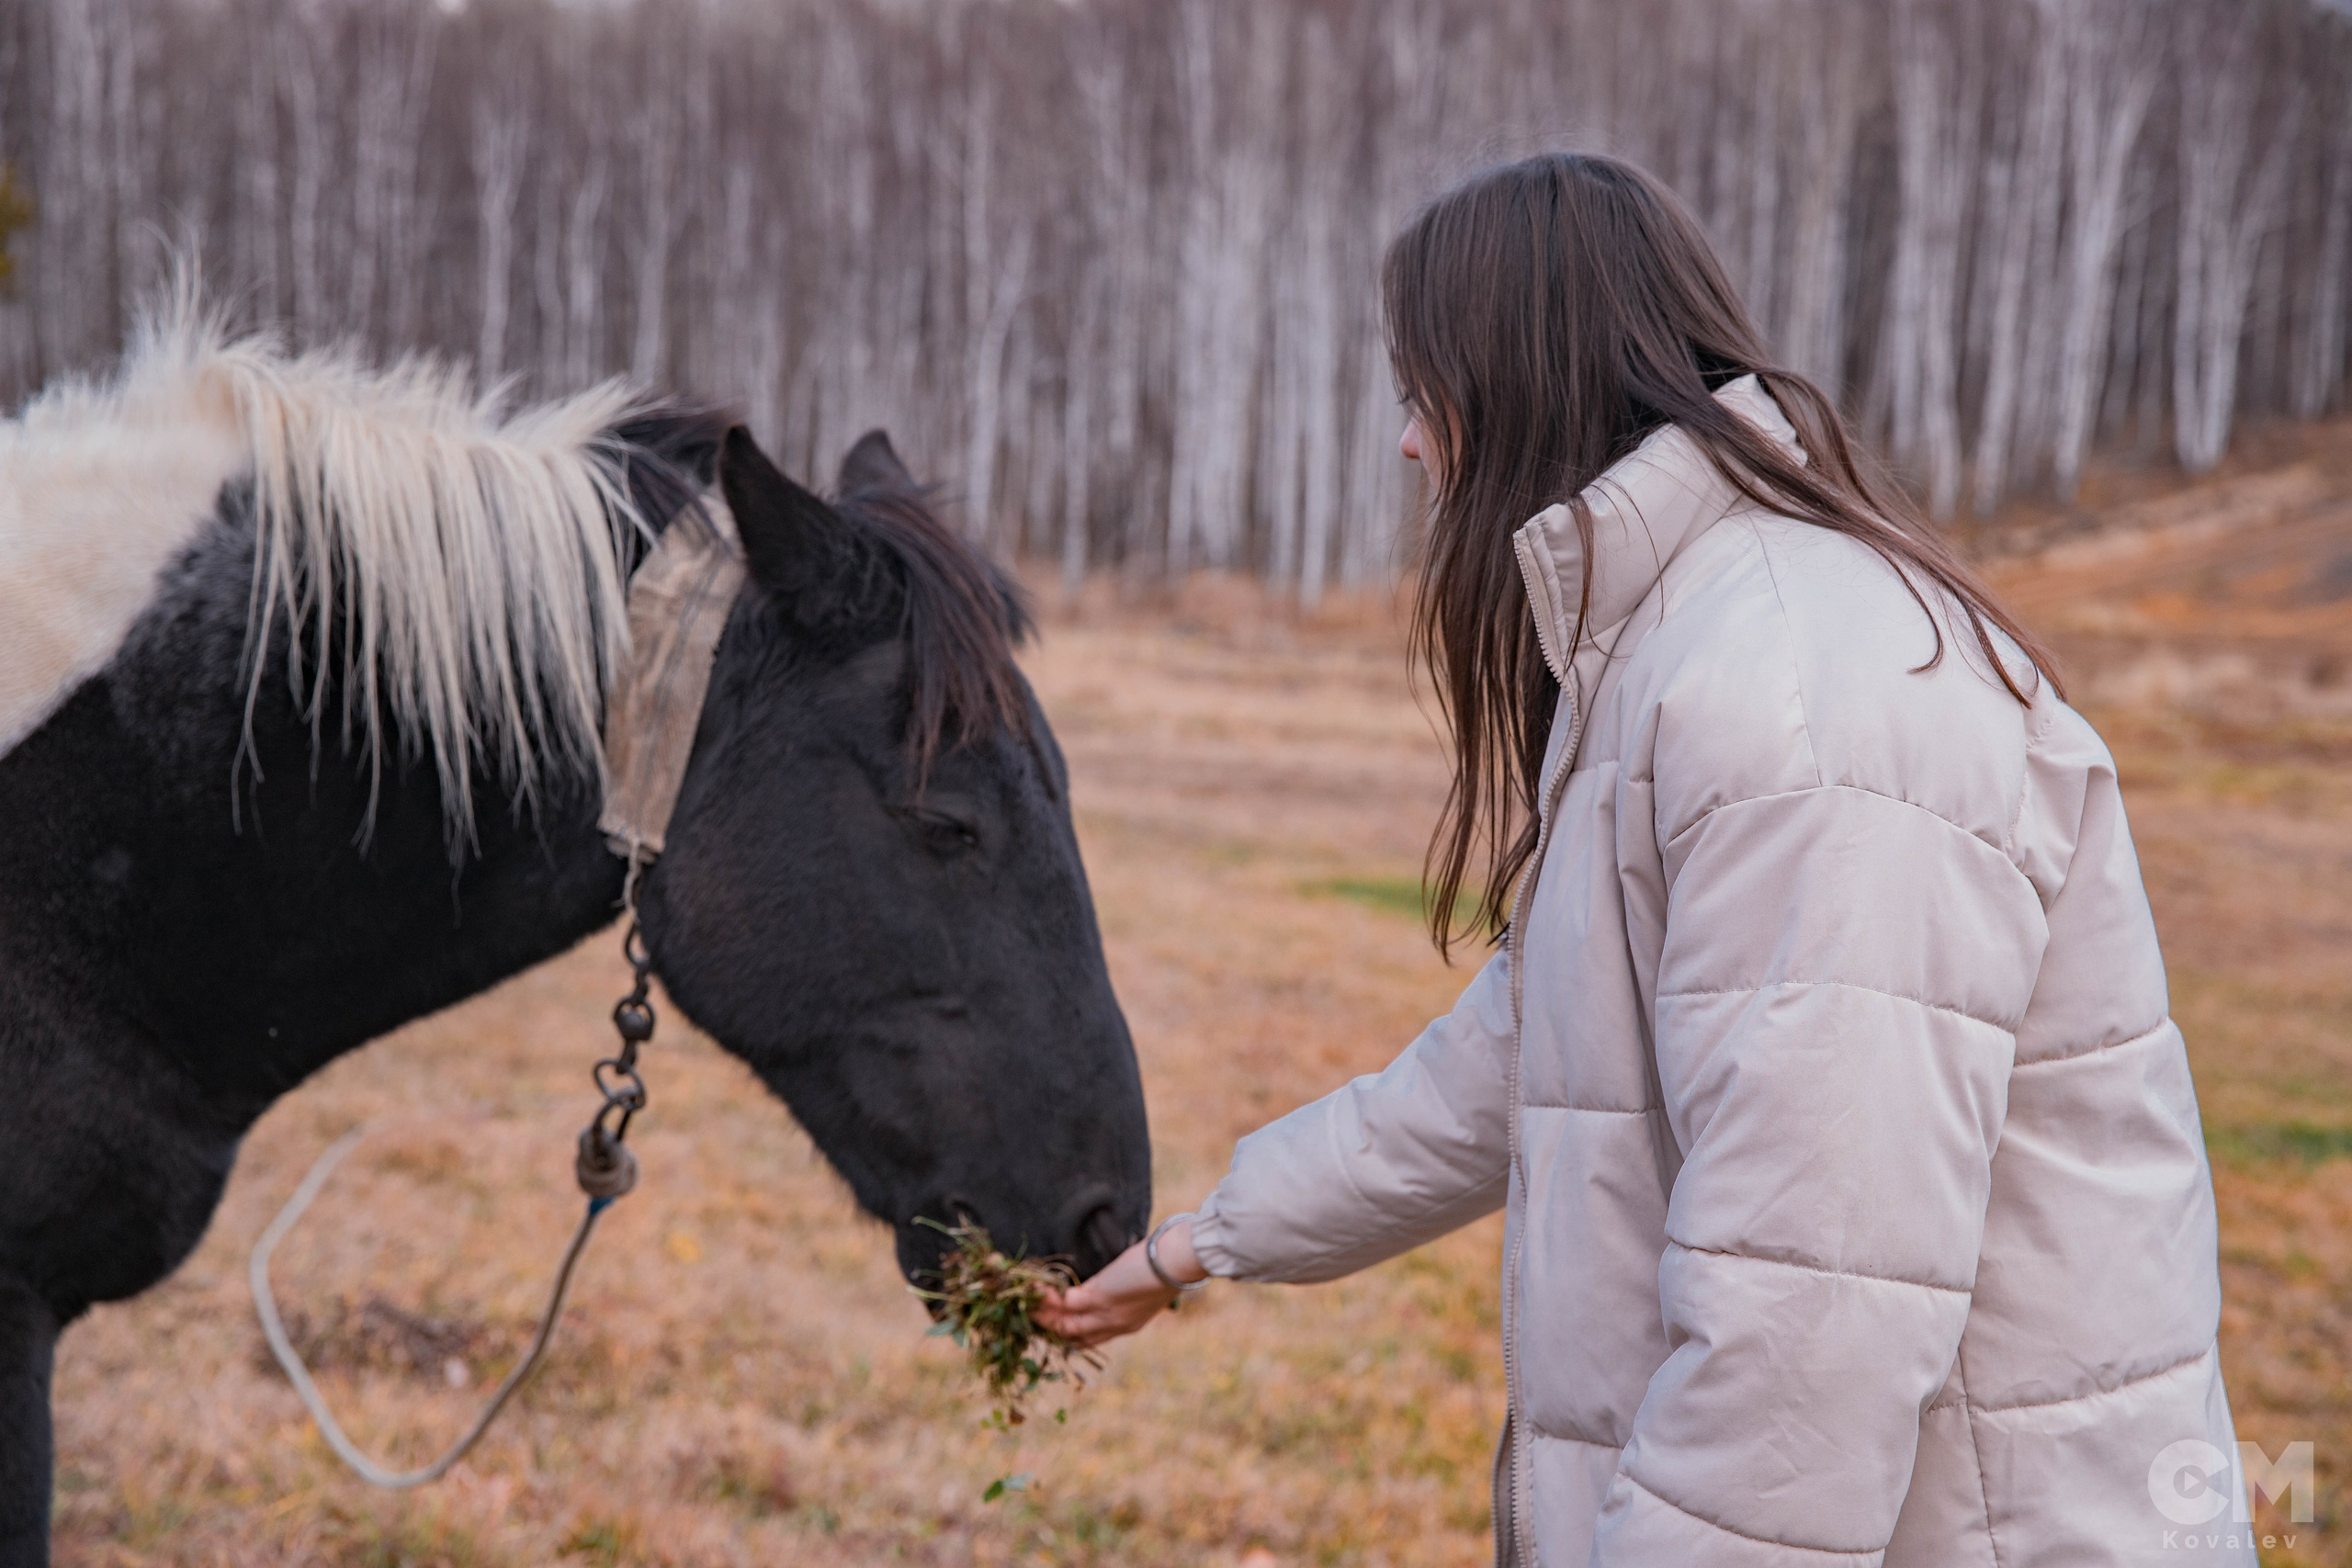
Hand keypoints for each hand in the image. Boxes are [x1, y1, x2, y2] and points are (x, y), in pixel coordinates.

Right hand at [1036, 1216, 1205, 1347]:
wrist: (1178, 1261)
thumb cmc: (1168, 1263)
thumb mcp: (1146, 1282)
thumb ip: (1128, 1285)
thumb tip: (1119, 1273)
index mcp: (1127, 1324)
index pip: (1090, 1339)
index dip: (1068, 1335)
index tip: (1051, 1327)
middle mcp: (1115, 1326)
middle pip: (1073, 1337)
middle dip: (1049, 1330)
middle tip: (1029, 1318)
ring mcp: (1106, 1314)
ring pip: (1065, 1324)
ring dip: (1042, 1314)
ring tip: (1025, 1302)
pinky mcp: (1100, 1297)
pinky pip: (1065, 1302)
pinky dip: (1048, 1296)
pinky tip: (1035, 1287)